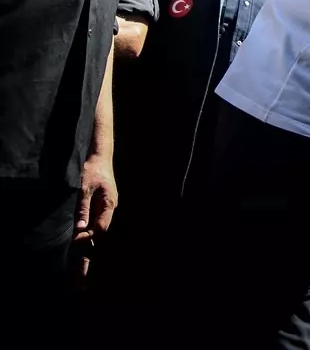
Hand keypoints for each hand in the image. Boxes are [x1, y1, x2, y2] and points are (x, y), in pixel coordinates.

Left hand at [75, 153, 117, 276]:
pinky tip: (82, 249)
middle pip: (100, 235)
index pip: (100, 229)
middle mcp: (109, 209)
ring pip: (98, 232)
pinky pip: (96, 225)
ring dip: (89, 248)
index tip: (76, 247)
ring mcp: (106, 208)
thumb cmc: (91, 169)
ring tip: (80, 272)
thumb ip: (82, 208)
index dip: (88, 239)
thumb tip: (80, 229)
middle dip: (91, 254)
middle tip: (82, 278)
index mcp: (108, 204)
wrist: (99, 156)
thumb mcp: (83, 188)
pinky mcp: (101, 207)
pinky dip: (89, 238)